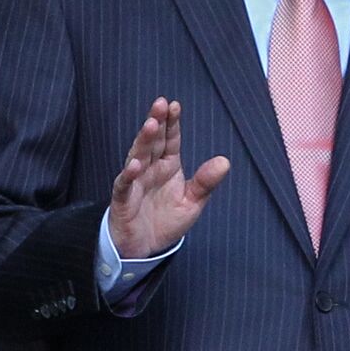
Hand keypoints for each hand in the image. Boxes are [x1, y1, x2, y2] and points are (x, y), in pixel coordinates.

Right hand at [108, 97, 229, 258]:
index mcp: (168, 165)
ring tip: (151, 125)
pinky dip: (129, 175)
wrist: (145, 247)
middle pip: (153, 142)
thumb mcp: (192, 201)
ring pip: (138, 156)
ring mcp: (135, 182)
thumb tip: (225, 161)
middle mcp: (150, 169)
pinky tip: (135, 164)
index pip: (170, 140)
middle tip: (161, 104)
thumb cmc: (166, 220)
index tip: (174, 105)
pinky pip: (125, 185)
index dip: (172, 123)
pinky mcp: (124, 199)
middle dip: (157, 122)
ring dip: (143, 141)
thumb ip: (206, 182)